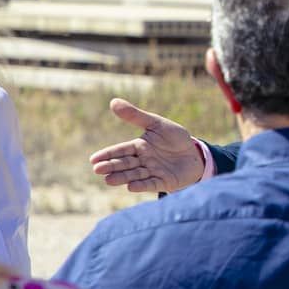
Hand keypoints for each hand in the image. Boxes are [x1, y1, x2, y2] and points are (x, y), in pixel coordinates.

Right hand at [89, 98, 205, 193]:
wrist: (194, 153)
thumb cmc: (174, 138)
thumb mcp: (157, 124)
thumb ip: (136, 116)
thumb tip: (113, 102)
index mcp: (139, 146)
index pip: (120, 150)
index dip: (108, 154)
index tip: (93, 159)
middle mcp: (143, 161)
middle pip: (125, 163)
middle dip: (111, 167)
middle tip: (97, 170)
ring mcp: (152, 172)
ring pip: (134, 175)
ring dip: (122, 177)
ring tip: (109, 180)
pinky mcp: (164, 182)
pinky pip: (151, 184)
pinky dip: (142, 185)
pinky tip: (131, 187)